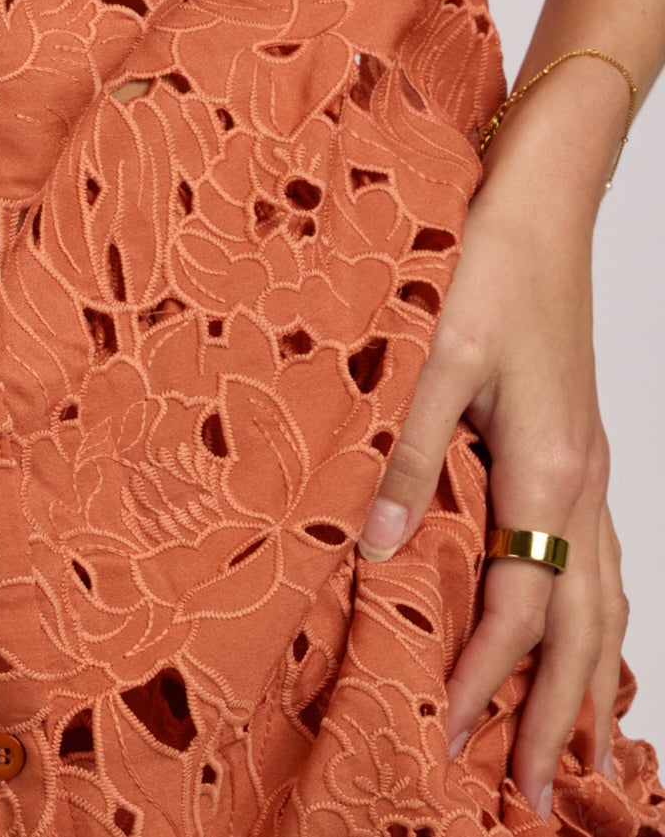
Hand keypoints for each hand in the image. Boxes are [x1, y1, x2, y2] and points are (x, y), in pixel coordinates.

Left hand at [355, 149, 625, 813]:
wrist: (546, 208)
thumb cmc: (491, 270)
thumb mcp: (438, 356)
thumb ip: (412, 456)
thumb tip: (378, 549)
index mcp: (546, 475)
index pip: (522, 613)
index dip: (488, 684)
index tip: (454, 744)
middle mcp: (584, 488)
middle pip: (581, 634)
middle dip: (555, 721)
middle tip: (531, 798)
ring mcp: (595, 474)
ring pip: (607, 607)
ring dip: (590, 686)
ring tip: (576, 754)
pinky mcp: (588, 455)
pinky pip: (607, 567)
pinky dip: (602, 625)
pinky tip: (592, 646)